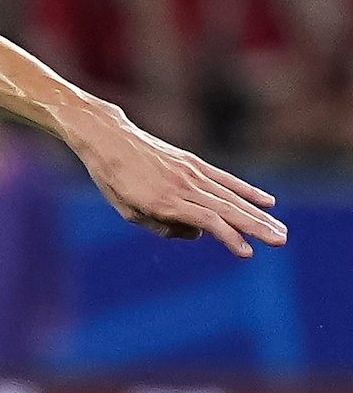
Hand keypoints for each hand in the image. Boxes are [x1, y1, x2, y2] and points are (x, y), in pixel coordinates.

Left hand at [70, 103, 286, 258]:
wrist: (111, 139)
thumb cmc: (114, 180)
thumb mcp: (128, 211)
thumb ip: (162, 227)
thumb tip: (198, 233)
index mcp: (164, 201)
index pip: (207, 220)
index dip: (229, 237)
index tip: (247, 253)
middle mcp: (183, 186)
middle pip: (227, 209)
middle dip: (255, 227)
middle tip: (280, 241)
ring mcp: (192, 172)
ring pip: (231, 196)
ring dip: (258, 214)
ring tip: (280, 229)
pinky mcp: (195, 162)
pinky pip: (226, 179)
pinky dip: (248, 190)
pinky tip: (268, 202)